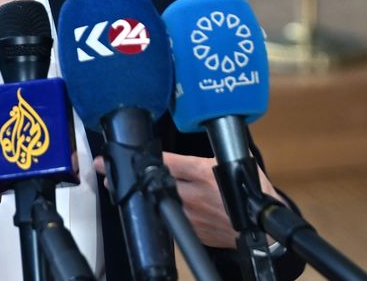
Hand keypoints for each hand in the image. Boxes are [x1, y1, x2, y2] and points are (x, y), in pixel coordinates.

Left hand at [93, 153, 280, 249]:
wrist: (262, 227)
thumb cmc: (251, 191)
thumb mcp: (234, 163)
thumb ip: (214, 152)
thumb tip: (204, 135)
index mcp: (202, 172)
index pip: (166, 161)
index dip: (142, 156)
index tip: (119, 151)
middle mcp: (193, 194)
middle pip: (153, 182)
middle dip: (128, 176)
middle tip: (104, 168)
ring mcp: (191, 215)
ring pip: (156, 201)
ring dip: (138, 193)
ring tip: (118, 185)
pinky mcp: (191, 231)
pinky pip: (168, 217)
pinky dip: (156, 209)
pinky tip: (145, 204)